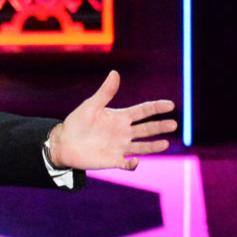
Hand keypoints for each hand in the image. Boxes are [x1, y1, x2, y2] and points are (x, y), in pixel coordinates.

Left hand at [49, 71, 176, 170]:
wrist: (63, 143)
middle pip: (147, 129)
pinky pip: (127, 164)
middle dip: (160, 126)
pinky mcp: (113, 160)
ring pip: (142, 146)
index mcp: (120, 117)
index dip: (156, 108)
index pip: (143, 111)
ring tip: (166, 143)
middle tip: (174, 124)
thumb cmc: (76, 122)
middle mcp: (123, 132)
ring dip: (154, 146)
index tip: (170, 105)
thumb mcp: (91, 105)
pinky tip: (135, 161)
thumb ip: (105, 92)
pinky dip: (133, 164)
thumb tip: (115, 73)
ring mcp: (120, 146)